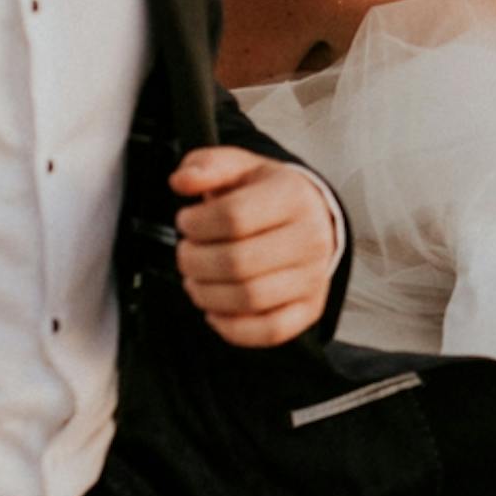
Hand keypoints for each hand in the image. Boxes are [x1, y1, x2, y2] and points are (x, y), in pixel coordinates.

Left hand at [170, 145, 337, 348]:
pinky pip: (269, 331)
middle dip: (195, 262)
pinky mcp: (311, 309)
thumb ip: (206, 165)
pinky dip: (232, 327)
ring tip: (195, 280)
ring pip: (249, 299)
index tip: (186, 221)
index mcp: (293, 196)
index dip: (195, 223)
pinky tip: (214, 309)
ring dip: (206, 294)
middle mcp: (311, 238)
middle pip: (237, 263)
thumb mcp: (238, 166)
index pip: (233, 217)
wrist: (312, 218)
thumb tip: (181, 182)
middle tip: (186, 254)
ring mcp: (314, 277)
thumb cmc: (267, 194)